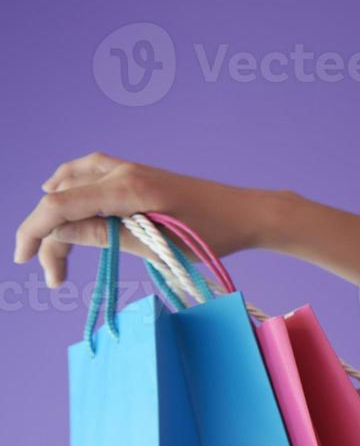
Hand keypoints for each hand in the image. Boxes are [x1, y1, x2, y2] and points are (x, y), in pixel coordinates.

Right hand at [12, 152, 286, 286]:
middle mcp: (122, 171)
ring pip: (71, 180)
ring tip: (49, 243)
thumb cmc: (211, 234)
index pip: (60, 204)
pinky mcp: (138, 174)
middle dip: (48, 234)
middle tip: (54, 276)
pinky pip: (90, 173)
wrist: (247, 212)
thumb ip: (104, 236)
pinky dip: (70, 188)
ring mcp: (130, 169)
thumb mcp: (156, 245)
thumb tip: (57, 234)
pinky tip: (64, 200)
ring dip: (55, 210)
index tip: (25, 259)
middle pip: (62, 197)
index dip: (34, 230)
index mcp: (126, 188)